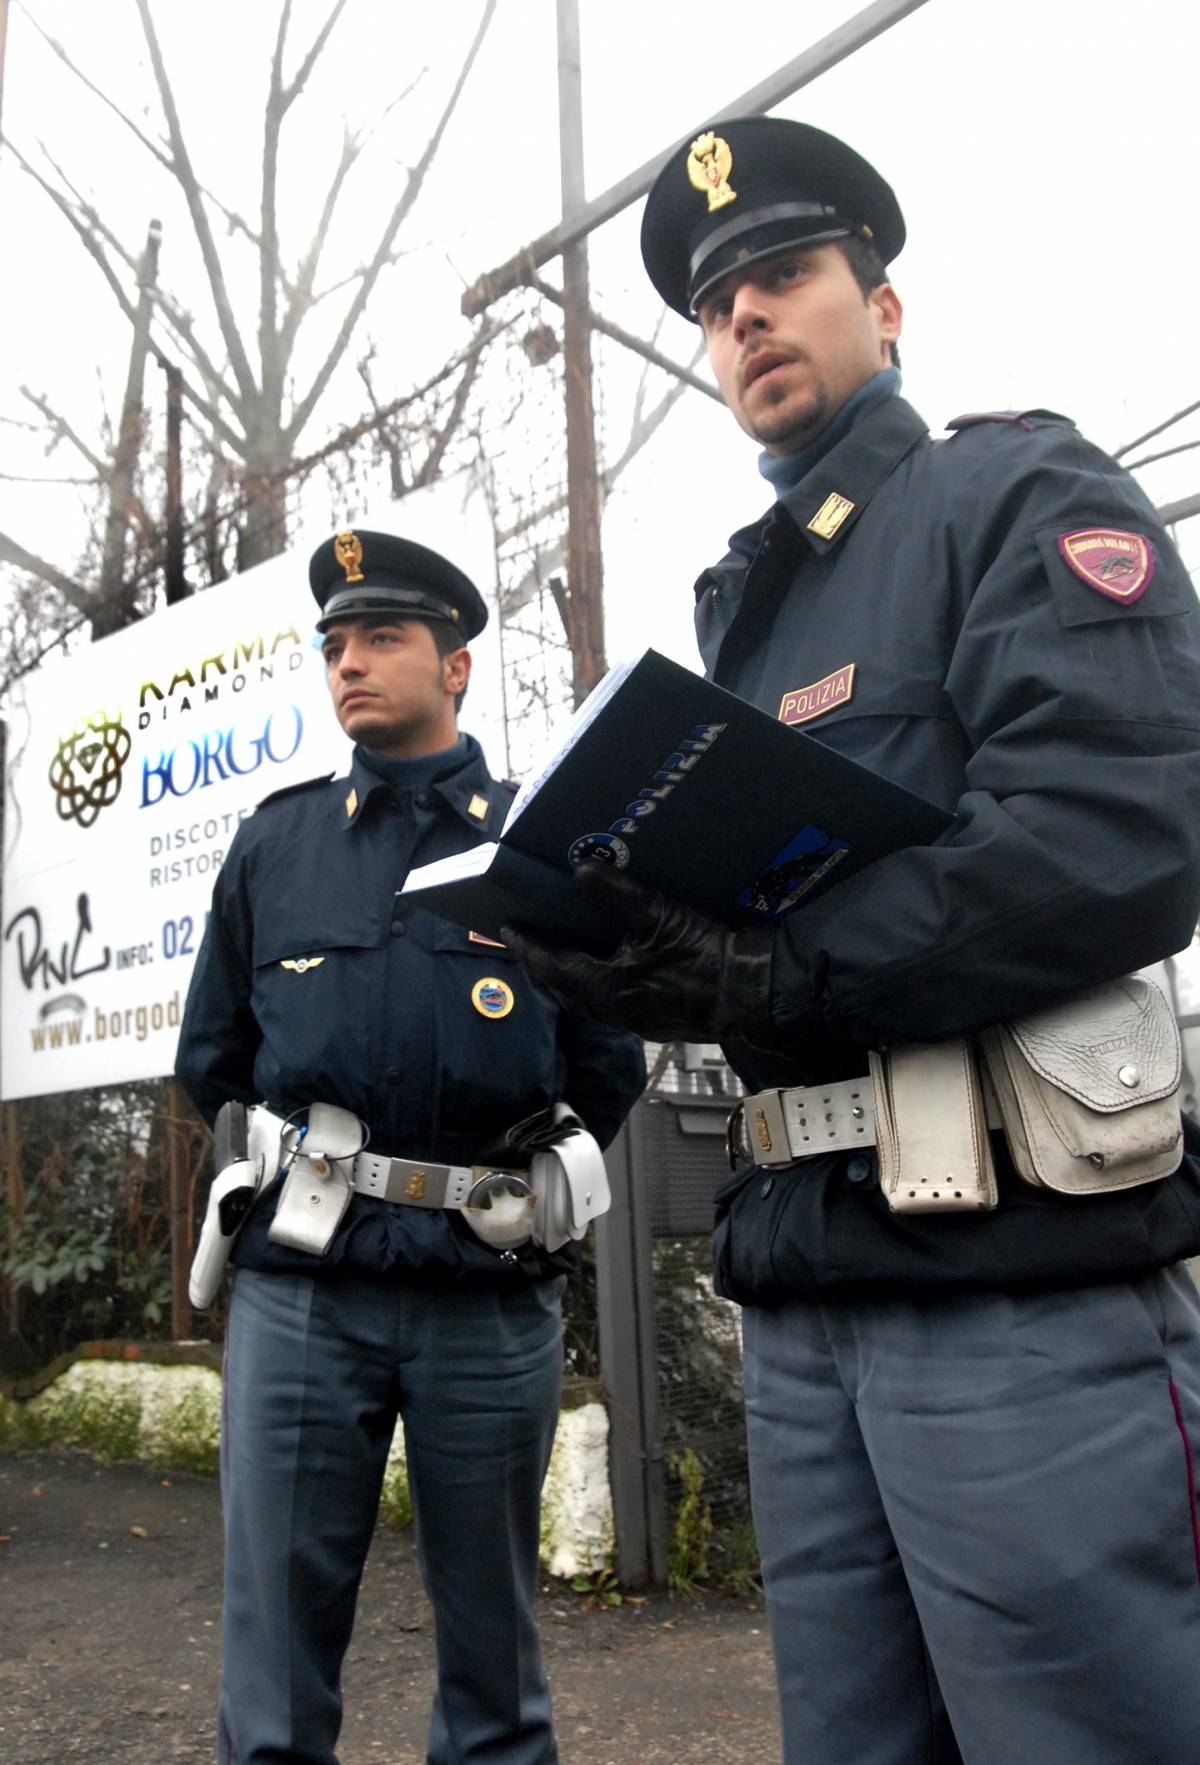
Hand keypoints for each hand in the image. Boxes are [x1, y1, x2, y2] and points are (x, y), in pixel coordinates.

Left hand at [502, 861, 776, 1044]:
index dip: (528, 945)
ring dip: (568, 976)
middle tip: (528, 940)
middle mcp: (613, 1011)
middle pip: (563, 989)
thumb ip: (618, 894)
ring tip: (560, 951)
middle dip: (542, 964)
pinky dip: (595, 982)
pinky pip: (610, 1002)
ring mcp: (634, 1019)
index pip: (552, 965)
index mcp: (605, 988)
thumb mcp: (661, 916)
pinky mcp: (654, 1019)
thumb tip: (581, 870)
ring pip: (586, 999)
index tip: (508, 928)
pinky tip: (605, 966)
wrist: (754, 992)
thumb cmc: (706, 956)